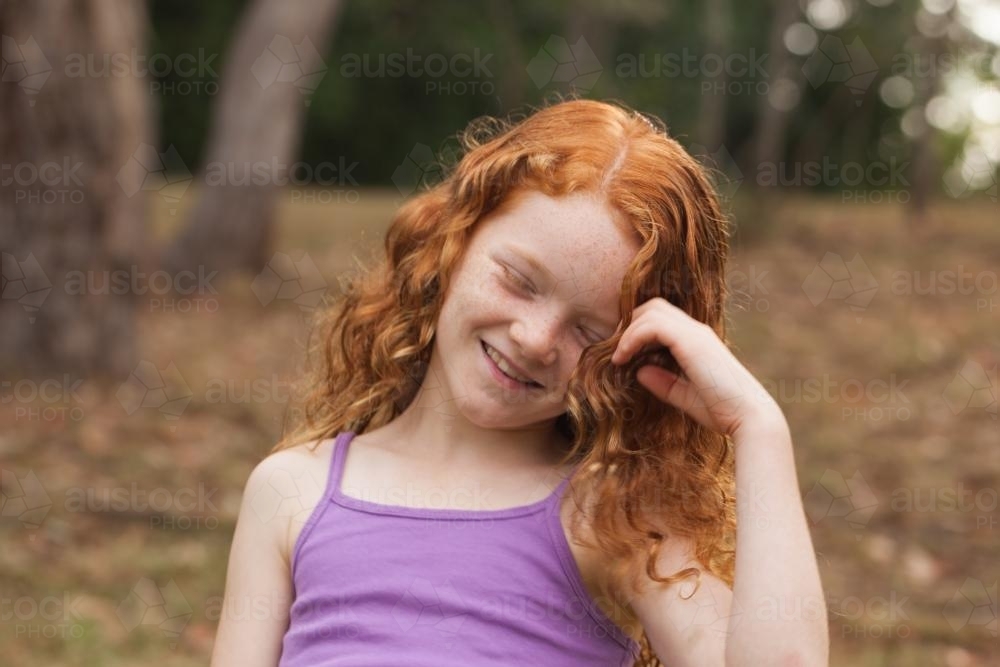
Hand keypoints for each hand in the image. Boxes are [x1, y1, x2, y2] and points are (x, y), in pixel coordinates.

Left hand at [610, 297, 784, 438]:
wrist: (749, 417)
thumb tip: (639, 371)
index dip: (636, 329)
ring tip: (618, 357)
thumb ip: (663, 383)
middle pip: (653, 306)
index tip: (622, 355)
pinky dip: (631, 338)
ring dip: (627, 331)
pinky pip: (652, 325)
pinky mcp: (691, 341)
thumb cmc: (722, 410)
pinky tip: (622, 359)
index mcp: (697, 341)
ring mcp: (695, 333)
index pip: (661, 317)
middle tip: (617, 351)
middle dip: (629, 324)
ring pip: (650, 310)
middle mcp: (696, 331)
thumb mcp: (685, 396)